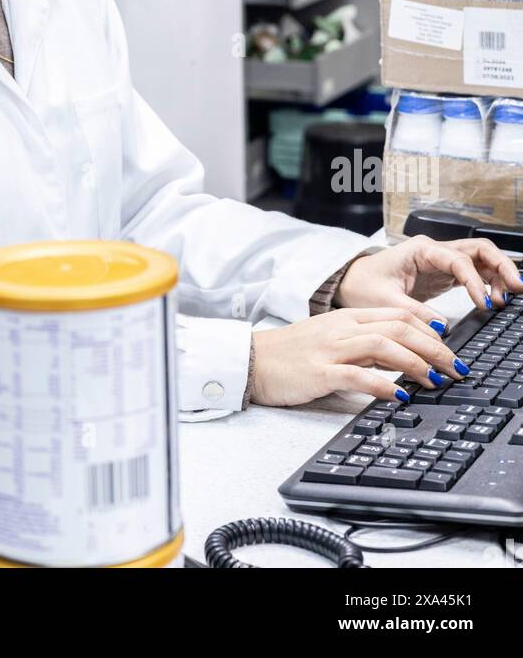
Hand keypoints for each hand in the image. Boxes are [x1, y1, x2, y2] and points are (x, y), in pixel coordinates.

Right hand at [251, 306, 469, 407]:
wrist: (253, 360)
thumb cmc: (293, 353)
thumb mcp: (332, 339)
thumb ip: (364, 344)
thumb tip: (402, 358)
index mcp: (348, 318)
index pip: (399, 315)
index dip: (431, 331)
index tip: (451, 349)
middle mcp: (343, 328)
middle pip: (399, 328)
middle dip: (435, 348)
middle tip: (456, 368)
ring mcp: (331, 349)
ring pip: (383, 346)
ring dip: (416, 363)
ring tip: (435, 380)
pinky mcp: (319, 372)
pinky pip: (357, 375)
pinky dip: (383, 385)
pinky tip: (399, 395)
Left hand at [335, 235, 522, 320]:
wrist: (351, 282)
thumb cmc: (363, 286)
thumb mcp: (384, 301)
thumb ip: (413, 312)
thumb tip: (441, 327)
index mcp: (420, 250)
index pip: (458, 260)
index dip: (475, 281)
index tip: (485, 303)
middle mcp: (434, 251)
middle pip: (478, 248)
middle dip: (501, 265)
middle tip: (517, 287)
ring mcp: (440, 261)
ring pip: (479, 259)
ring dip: (497, 274)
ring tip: (505, 299)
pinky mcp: (443, 275)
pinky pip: (472, 273)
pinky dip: (486, 283)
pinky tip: (492, 300)